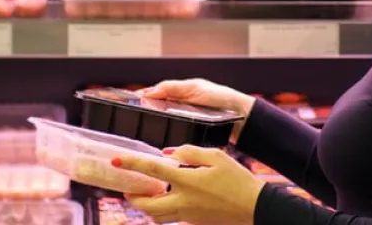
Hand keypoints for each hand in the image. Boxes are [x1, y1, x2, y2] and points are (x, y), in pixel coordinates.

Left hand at [115, 145, 264, 224]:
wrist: (254, 207)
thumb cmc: (238, 180)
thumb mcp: (217, 156)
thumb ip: (190, 152)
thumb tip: (168, 154)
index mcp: (187, 180)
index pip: (153, 170)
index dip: (132, 164)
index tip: (117, 160)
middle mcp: (183, 200)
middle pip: (146, 206)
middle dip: (133, 197)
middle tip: (129, 187)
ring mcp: (187, 215)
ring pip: (156, 216)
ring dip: (146, 206)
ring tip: (146, 194)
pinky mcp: (193, 222)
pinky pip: (170, 218)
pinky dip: (161, 210)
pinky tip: (167, 198)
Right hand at [142, 79, 255, 143]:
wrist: (241, 116)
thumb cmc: (221, 98)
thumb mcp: (195, 88)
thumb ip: (172, 88)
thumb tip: (148, 92)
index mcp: (181, 93)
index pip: (156, 95)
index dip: (143, 99)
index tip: (128, 104)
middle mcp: (181, 107)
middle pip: (158, 111)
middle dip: (146, 116)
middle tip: (131, 121)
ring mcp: (186, 121)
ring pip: (165, 125)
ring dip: (155, 128)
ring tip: (141, 133)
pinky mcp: (191, 134)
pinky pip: (175, 135)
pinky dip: (167, 137)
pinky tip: (159, 143)